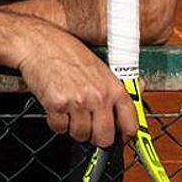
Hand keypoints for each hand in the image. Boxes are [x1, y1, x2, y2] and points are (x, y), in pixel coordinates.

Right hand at [15, 26, 135, 147]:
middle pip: (104, 138)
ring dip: (73, 127)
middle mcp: (98, 96)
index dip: (125, 135)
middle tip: (88, 125)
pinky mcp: (57, 105)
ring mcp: (78, 102)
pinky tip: (56, 106)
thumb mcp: (100, 64)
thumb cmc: (67, 51)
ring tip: (69, 109)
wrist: (40, 43)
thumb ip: (118, 82)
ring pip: (80, 135)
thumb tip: (142, 87)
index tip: (120, 138)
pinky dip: (56, 122)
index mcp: (113, 87)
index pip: (130, 124)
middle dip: (95, 136)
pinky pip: (59, 128)